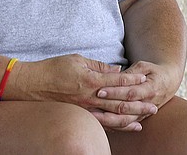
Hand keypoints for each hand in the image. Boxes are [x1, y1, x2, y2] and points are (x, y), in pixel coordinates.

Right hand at [9, 54, 157, 129]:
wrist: (30, 85)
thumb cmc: (53, 68)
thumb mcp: (77, 60)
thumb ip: (98, 66)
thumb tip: (116, 69)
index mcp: (90, 80)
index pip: (117, 79)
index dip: (133, 78)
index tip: (146, 77)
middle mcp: (90, 97)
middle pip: (119, 101)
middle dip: (138, 103)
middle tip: (155, 105)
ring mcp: (85, 109)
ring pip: (113, 116)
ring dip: (131, 117)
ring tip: (146, 118)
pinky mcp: (80, 115)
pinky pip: (101, 123)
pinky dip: (116, 126)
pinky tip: (127, 126)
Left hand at [95, 60, 182, 128]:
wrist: (169, 81)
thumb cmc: (154, 70)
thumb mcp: (144, 66)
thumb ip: (131, 72)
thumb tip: (116, 75)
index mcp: (150, 88)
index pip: (130, 92)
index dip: (115, 92)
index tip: (100, 89)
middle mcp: (148, 103)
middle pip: (126, 108)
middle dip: (108, 106)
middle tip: (93, 102)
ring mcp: (145, 112)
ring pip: (126, 120)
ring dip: (109, 119)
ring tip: (94, 116)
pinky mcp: (141, 117)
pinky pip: (127, 124)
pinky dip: (115, 125)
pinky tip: (102, 124)